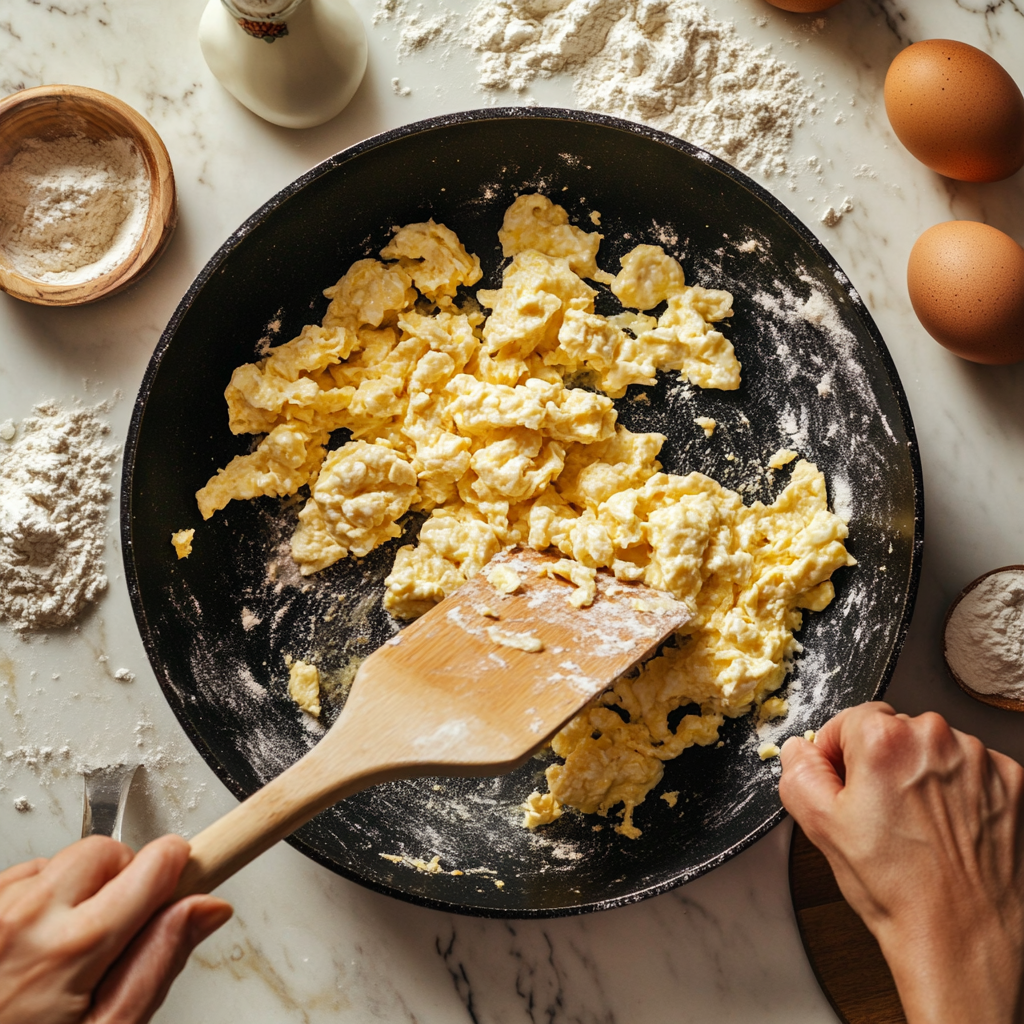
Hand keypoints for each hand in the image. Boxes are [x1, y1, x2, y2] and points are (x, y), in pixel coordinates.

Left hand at [0, 834, 231, 1023]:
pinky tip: (27, 952)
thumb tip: (206, 908)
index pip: (157, 862)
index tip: (186, 879)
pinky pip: (15, 881)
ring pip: (59, 862)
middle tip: (116, 934)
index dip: (178, 870)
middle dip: (123, 880)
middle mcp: (26, 917)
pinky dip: (32, 903)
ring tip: (62, 954)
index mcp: (73, 948)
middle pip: (108, 851)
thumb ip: (158, 964)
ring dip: (74, 892)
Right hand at [780, 702, 1023, 1023]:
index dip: (838, 756)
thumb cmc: (897, 889)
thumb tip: (799, 750)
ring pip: (933, 749)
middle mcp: (936, 737)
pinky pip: (972, 770)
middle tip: (880, 813)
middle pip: (893, 731)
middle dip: (882, 763)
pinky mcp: (1013, 783)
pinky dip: (960, 791)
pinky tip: (949, 828)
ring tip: (918, 827)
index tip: (845, 785)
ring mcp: (980, 759)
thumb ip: (798, 772)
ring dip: (922, 775)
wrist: (963, 938)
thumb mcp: (820, 828)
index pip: (848, 720)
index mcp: (884, 740)